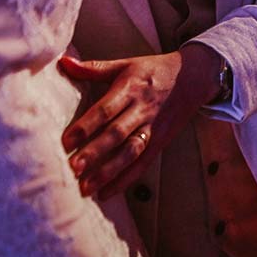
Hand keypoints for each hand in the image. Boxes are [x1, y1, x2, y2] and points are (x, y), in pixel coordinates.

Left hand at [58, 46, 218, 197]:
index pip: (106, 109)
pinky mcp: (160, 141)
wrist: (194, 76)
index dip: (86, 126)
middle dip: (95, 152)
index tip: (66, 142)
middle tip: (73, 168)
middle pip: (117, 133)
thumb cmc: (154, 70)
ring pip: (130, 152)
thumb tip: (62, 62)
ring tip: (85, 188)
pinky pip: (143, 163)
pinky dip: (125, 180)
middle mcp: (142, 109)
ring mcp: (153, 127)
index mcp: (131, 89)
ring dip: (108, 171)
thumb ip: (94, 68)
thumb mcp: (126, 64)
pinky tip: (106, 193)